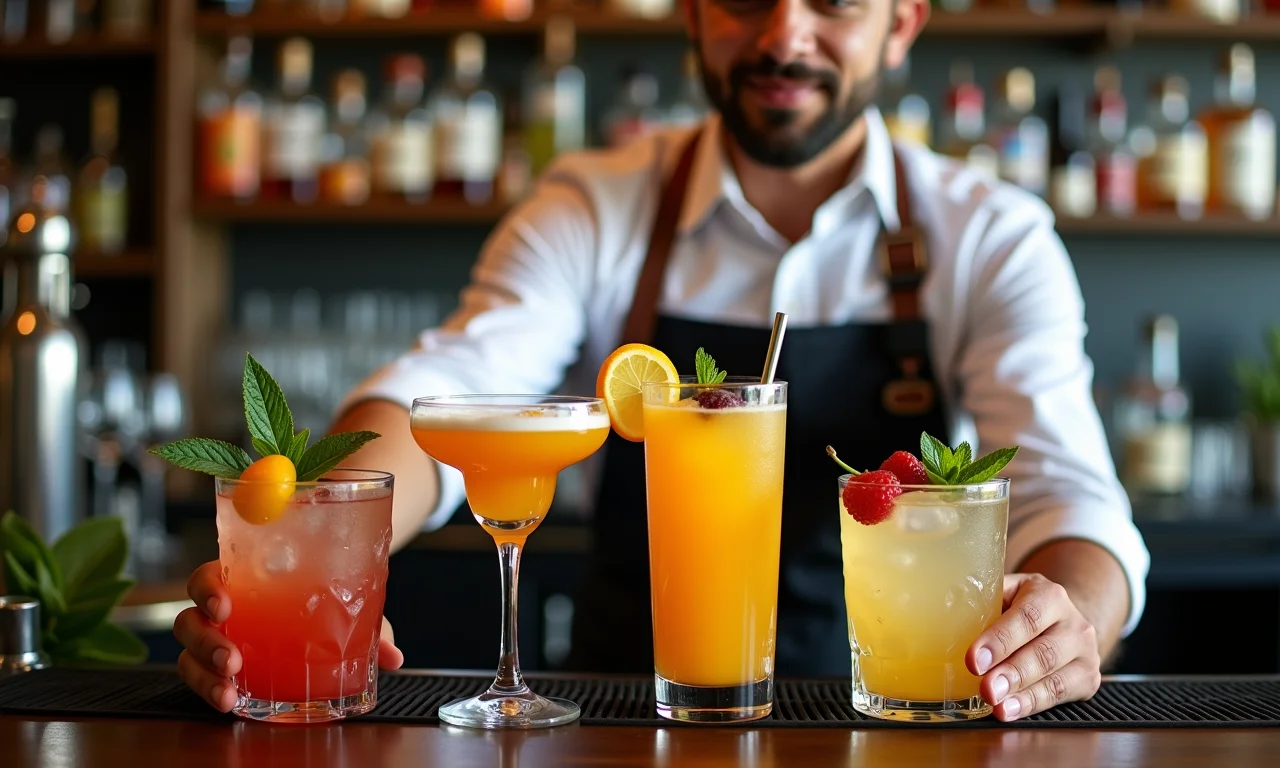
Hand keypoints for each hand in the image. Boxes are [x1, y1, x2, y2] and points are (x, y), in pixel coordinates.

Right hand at [173, 561, 405, 711]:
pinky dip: (211, 691)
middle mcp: (222, 611)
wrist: (329, 618)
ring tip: (229, 689)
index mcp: (244, 579)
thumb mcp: (348, 608)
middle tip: (232, 659)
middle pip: (189, 619)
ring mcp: (217, 641)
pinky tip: (229, 702)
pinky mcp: (220, 671)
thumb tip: (393, 656)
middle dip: (206, 641)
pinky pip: (202, 680)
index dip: (208, 589)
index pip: (209, 576)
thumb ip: (370, 628)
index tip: (224, 605)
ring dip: (204, 672)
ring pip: (188, 654)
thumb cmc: (326, 603)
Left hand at [966, 573, 1101, 721]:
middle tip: (986, 688)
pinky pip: (1060, 695)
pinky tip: (1011, 710)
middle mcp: (1073, 622)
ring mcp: (1085, 652)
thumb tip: (932, 615)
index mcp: (1047, 594)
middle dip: (1011, 673)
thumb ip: (979, 602)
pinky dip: (1032, 705)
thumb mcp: (1004, 594)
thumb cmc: (1020, 607)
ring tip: (997, 705)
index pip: (1026, 617)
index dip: (999, 640)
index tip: (974, 660)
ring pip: (1053, 677)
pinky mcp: (1088, 678)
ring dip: (1022, 695)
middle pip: (1042, 651)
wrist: (1063, 619)